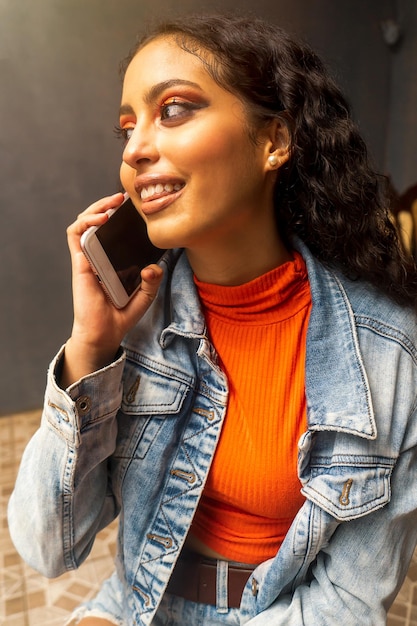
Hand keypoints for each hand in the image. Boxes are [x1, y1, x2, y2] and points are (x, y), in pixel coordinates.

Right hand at [61, 193, 162, 386]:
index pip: (113, 231)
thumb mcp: (145, 296)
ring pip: (84, 222)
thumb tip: (154, 266)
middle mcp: (99, 255)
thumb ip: (152, 280)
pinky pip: (75, 234)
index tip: (135, 206)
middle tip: (124, 197)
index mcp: (113, 260)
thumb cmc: (121, 315)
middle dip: (108, 205)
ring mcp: (87, 257)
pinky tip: (101, 218)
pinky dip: (85, 221)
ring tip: (112, 203)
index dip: (120, 216)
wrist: (105, 332)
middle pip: (97, 221)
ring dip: (96, 208)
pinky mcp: (79, 262)